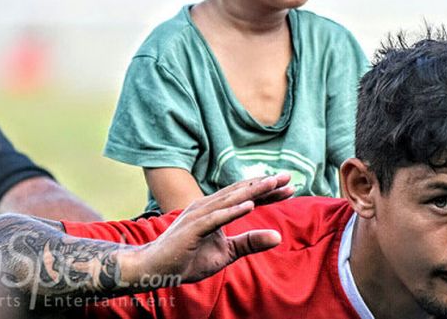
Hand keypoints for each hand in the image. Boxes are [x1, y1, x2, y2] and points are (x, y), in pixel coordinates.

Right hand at [136, 174, 293, 284]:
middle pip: (242, 192)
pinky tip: (250, 206)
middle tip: (288, 177)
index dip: (268, 192)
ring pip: (231, 200)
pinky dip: (233, 211)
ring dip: (253, 191)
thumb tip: (278, 237)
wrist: (155, 268)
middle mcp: (208, 206)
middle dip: (265, 184)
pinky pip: (216, 218)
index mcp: (217, 209)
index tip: (290, 186)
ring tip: (273, 184)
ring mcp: (199, 215)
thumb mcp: (226, 253)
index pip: (247, 197)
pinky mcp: (192, 229)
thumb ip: (250, 243)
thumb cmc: (188, 258)